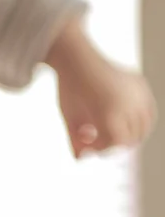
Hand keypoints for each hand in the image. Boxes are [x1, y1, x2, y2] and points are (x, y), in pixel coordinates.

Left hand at [47, 20, 156, 157]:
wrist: (75, 57)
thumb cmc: (68, 89)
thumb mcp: (69, 117)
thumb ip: (75, 140)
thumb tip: (81, 159)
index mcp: (109, 113)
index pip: (116, 143)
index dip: (100, 147)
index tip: (85, 139)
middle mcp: (129, 103)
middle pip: (131, 138)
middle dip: (112, 141)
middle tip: (92, 133)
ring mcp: (138, 92)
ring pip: (144, 127)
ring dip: (127, 133)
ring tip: (105, 125)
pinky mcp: (141, 84)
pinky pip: (147, 110)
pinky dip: (137, 119)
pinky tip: (118, 116)